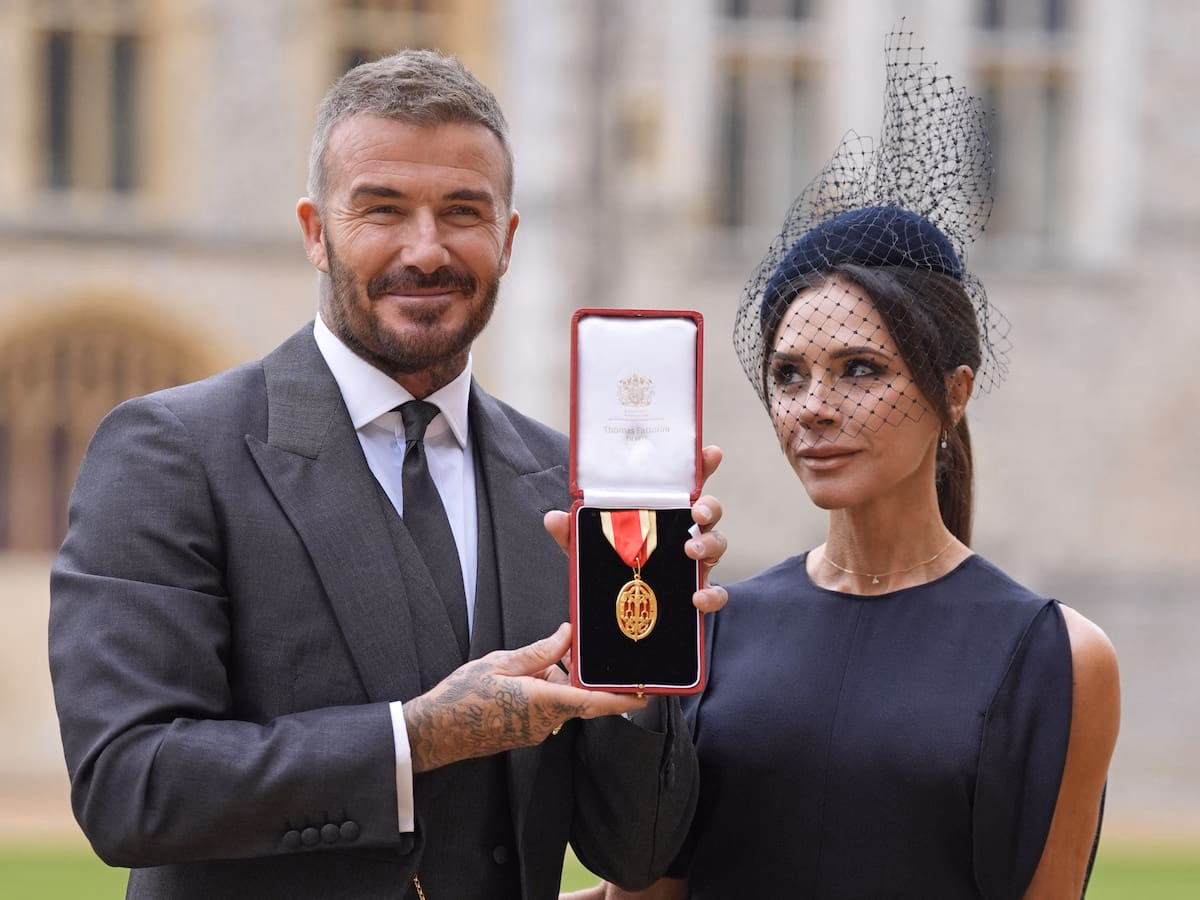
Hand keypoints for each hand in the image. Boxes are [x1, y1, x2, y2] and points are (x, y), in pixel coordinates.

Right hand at [403, 623, 646, 772]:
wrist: (434, 732)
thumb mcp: (500, 664)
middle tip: (583, 651)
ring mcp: (535, 731)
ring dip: (560, 680)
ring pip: (563, 701)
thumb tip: (567, 636)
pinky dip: (547, 690)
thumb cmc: (461, 697)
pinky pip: (548, 709)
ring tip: (541, 657)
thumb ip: (539, 651)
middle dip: (584, 675)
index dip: (622, 700)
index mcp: (542, 702)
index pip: (593, 702)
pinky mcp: (526, 732)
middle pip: (580, 697)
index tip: (645, 695)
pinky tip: (529, 674)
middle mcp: (545, 722)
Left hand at [542, 445, 728, 613]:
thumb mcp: (589, 547)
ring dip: (709, 544)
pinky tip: (697, 597)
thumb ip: (573, 531)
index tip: (711, 453)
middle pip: (710, 509)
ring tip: (691, 551)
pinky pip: (716, 592)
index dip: (701, 466)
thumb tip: (554, 517)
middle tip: (696, 512)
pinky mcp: (699, 589)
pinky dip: (711, 594)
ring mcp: (696, 561)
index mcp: (663, 513)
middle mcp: (685, 531)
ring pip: (718, 543)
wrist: (622, 610)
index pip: (686, 483)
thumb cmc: (613, 566)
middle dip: (709, 506)